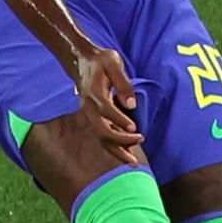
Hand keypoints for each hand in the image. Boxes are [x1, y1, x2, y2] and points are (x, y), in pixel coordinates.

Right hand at [73, 45, 144, 162]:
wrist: (81, 60)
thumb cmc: (100, 60)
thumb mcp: (113, 63)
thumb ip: (123, 83)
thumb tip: (131, 105)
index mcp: (93, 93)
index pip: (105, 110)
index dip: (119, 120)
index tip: (135, 128)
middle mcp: (89, 107)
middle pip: (101, 130)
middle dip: (120, 141)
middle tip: (140, 142)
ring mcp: (90, 113)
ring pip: (101, 136)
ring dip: (117, 150)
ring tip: (133, 162)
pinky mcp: (95, 116)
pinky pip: (104, 134)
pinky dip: (115, 145)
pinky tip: (128, 154)